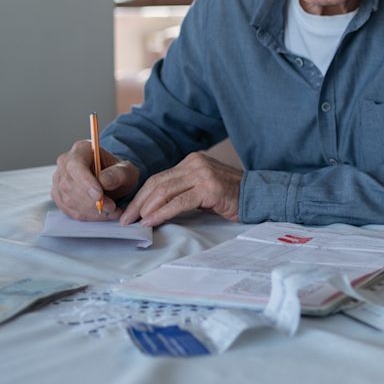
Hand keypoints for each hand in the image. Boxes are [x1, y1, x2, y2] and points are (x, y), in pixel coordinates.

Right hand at [52, 140, 139, 220]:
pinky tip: (102, 215)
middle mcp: (65, 162)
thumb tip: (103, 181)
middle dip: (90, 201)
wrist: (113, 180)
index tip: (99, 195)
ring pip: (67, 200)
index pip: (75, 165)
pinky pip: (68, 210)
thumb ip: (118, 173)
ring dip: (90, 211)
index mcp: (81, 149)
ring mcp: (59, 179)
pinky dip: (86, 216)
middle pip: (68, 184)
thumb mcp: (127, 170)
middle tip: (111, 207)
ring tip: (111, 212)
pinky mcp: (59, 195)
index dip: (85, 182)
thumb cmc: (118, 172)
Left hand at [120, 152, 241, 226]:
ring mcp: (203, 174)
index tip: (129, 211)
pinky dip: (162, 213)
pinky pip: (179, 202)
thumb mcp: (202, 188)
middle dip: (138, 202)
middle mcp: (196, 163)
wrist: (258, 195)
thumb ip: (182, 190)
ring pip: (164, 191)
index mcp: (192, 160)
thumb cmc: (230, 196)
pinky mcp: (209, 188)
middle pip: (157, 182)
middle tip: (126, 219)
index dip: (140, 195)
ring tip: (136, 222)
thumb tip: (153, 207)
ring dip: (146, 208)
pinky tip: (152, 221)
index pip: (158, 177)